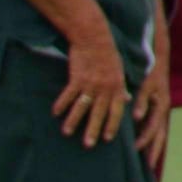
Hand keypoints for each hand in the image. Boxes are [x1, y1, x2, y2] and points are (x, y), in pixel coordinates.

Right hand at [54, 28, 126, 147]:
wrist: (94, 36)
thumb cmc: (107, 53)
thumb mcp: (119, 70)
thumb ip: (121, 87)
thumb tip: (126, 99)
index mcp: (117, 87)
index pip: (116, 111)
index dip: (112, 125)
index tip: (107, 139)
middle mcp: (105, 87)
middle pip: (99, 113)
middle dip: (93, 130)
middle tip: (88, 145)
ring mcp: (90, 83)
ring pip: (82, 107)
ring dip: (74, 121)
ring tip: (67, 133)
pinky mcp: (77, 77)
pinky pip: (68, 94)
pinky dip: (61, 104)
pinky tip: (55, 113)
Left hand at [135, 52, 170, 168]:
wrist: (160, 63)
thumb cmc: (150, 73)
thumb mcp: (146, 85)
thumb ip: (141, 101)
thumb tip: (137, 118)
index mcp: (161, 107)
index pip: (153, 128)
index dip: (144, 140)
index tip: (135, 150)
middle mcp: (163, 113)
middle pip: (160, 137)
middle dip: (154, 153)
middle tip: (148, 169)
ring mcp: (161, 114)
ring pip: (159, 136)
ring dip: (153, 150)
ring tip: (147, 167)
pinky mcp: (157, 113)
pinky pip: (154, 131)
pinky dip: (150, 142)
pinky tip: (143, 152)